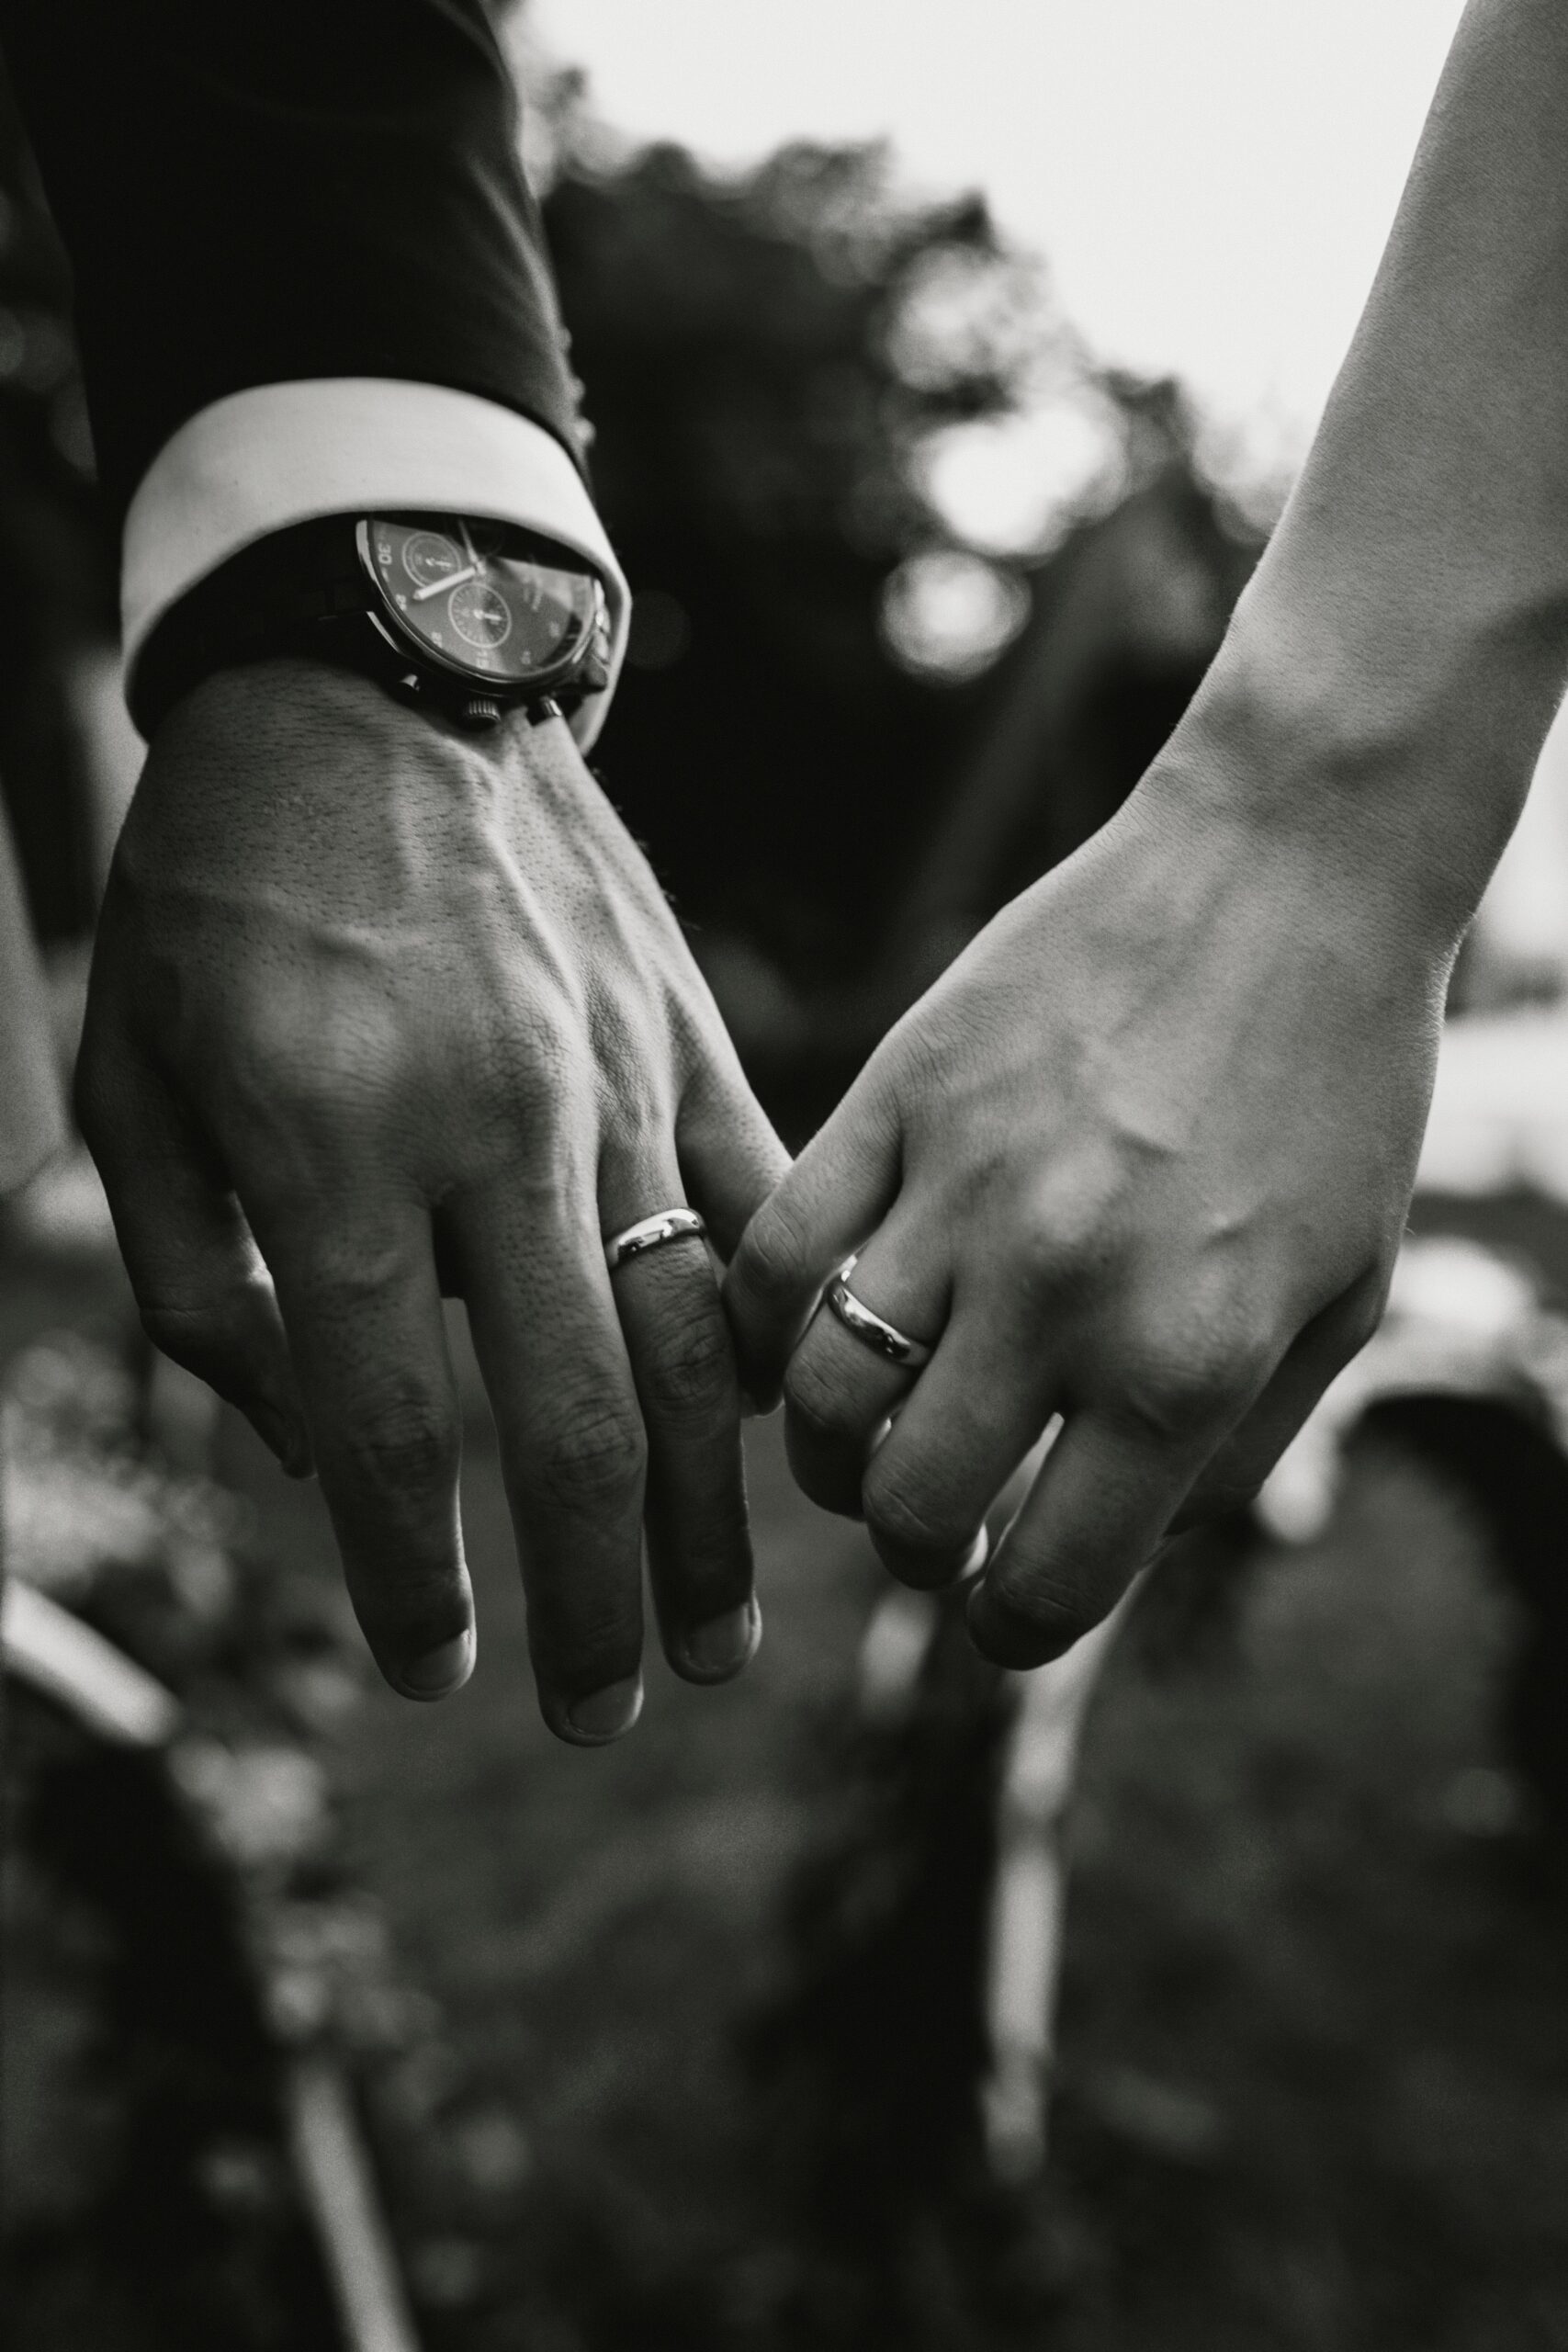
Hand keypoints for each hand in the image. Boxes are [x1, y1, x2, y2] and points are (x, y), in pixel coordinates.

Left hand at [77, 661, 786, 1734]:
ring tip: (729, 1634)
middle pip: (577, 1415)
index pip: (389, 1423)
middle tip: (609, 1710)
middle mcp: (496, 1135)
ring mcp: (615, 1087)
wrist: (379, 673)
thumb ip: (192, 1285)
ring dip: (718, 1509)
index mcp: (332, 1149)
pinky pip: (760, 1213)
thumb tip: (302, 1450)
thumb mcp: (133, 1079)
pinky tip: (795, 1435)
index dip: (413, 1576)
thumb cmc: (222, 887)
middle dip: (595, 1595)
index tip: (433, 1677)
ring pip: (697, 1338)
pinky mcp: (687, 1041)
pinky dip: (780, 1335)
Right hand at [725, 741, 1453, 1666]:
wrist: (1288, 870)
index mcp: (1186, 1357)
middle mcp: (1062, 1286)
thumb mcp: (1339, 1304)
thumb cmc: (1337, 1098)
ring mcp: (963, 1184)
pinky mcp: (897, 1092)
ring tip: (872, 1429)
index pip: (1045, 1583)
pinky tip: (809, 1330)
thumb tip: (1099, 1555)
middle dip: (913, 1548)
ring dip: (832, 1450)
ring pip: (816, 1392)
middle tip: (935, 1521)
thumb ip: (1228, 1457)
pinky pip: (776, 1252)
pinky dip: (768, 1324)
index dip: (1012, 1625)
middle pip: (905, 1504)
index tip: (1004, 1605)